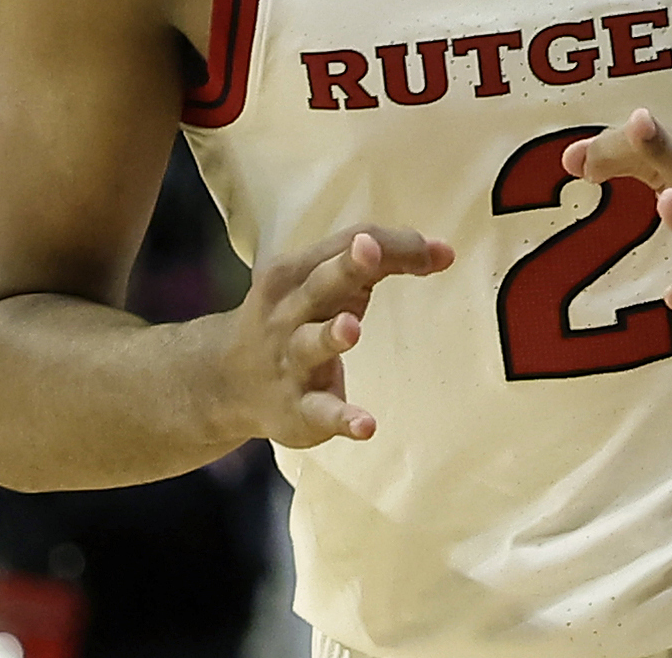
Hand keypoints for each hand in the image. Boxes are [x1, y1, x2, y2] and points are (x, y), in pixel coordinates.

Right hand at [214, 226, 452, 448]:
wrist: (228, 381)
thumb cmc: (297, 315)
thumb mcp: (322, 282)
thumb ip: (377, 263)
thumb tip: (443, 252)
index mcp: (297, 272)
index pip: (348, 245)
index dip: (394, 244)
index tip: (442, 253)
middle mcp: (289, 312)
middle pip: (321, 284)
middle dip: (347, 266)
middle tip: (370, 251)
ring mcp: (290, 361)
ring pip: (311, 344)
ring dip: (331, 335)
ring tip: (353, 328)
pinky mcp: (297, 408)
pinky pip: (321, 412)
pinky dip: (342, 419)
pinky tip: (365, 425)